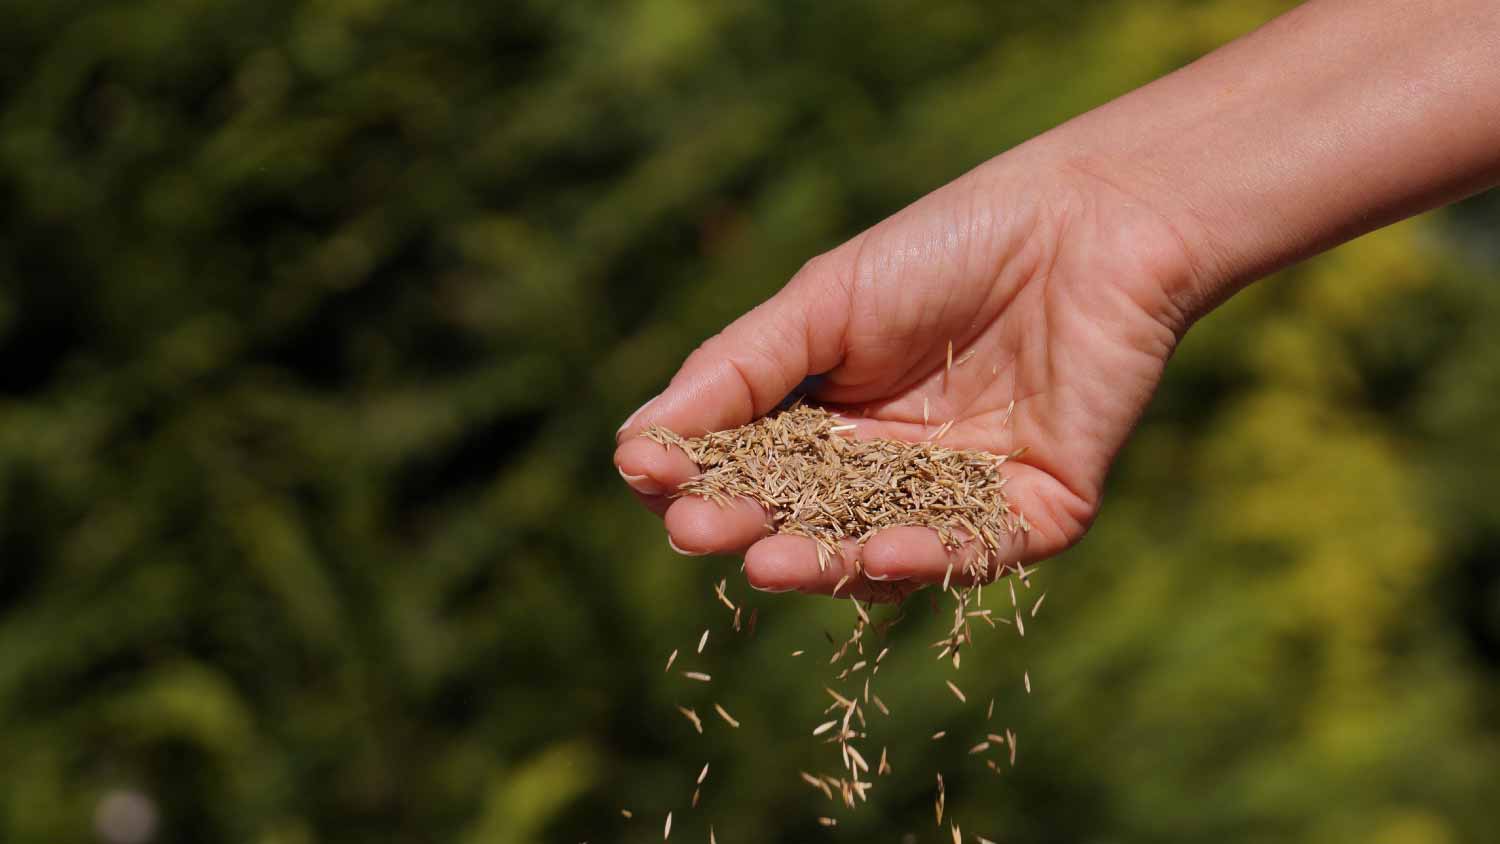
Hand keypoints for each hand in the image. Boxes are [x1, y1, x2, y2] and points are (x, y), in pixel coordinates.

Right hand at [613, 146, 1197, 598]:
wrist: (1088, 223)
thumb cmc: (946, 247)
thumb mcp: (821, 304)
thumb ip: (736, 373)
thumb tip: (633, 444)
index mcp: (828, 417)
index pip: (745, 467)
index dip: (697, 477)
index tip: (650, 473)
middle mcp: (886, 467)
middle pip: (802, 520)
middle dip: (746, 528)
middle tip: (698, 531)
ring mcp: (957, 496)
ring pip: (877, 556)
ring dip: (821, 563)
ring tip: (766, 561)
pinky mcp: (1033, 513)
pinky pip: (972, 553)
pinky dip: (925, 560)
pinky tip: (877, 554)